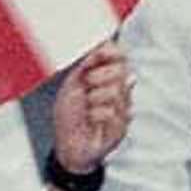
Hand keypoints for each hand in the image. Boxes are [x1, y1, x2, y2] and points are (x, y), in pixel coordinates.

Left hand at [53, 39, 132, 171]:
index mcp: (106, 77)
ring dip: (95, 98)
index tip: (101, 51)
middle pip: (121, 70)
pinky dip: (96, 115)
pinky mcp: (122, 127)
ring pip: (117, 90)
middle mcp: (118, 90)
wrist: (67, 145)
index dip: (112, 52)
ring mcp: (122, 108)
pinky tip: (92, 121)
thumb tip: (106, 45)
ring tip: (88, 108)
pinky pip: (113, 111)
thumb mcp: (72, 84)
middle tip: (87, 86)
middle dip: (99, 76)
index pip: (119, 56)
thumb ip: (87, 64)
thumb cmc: (69, 116)